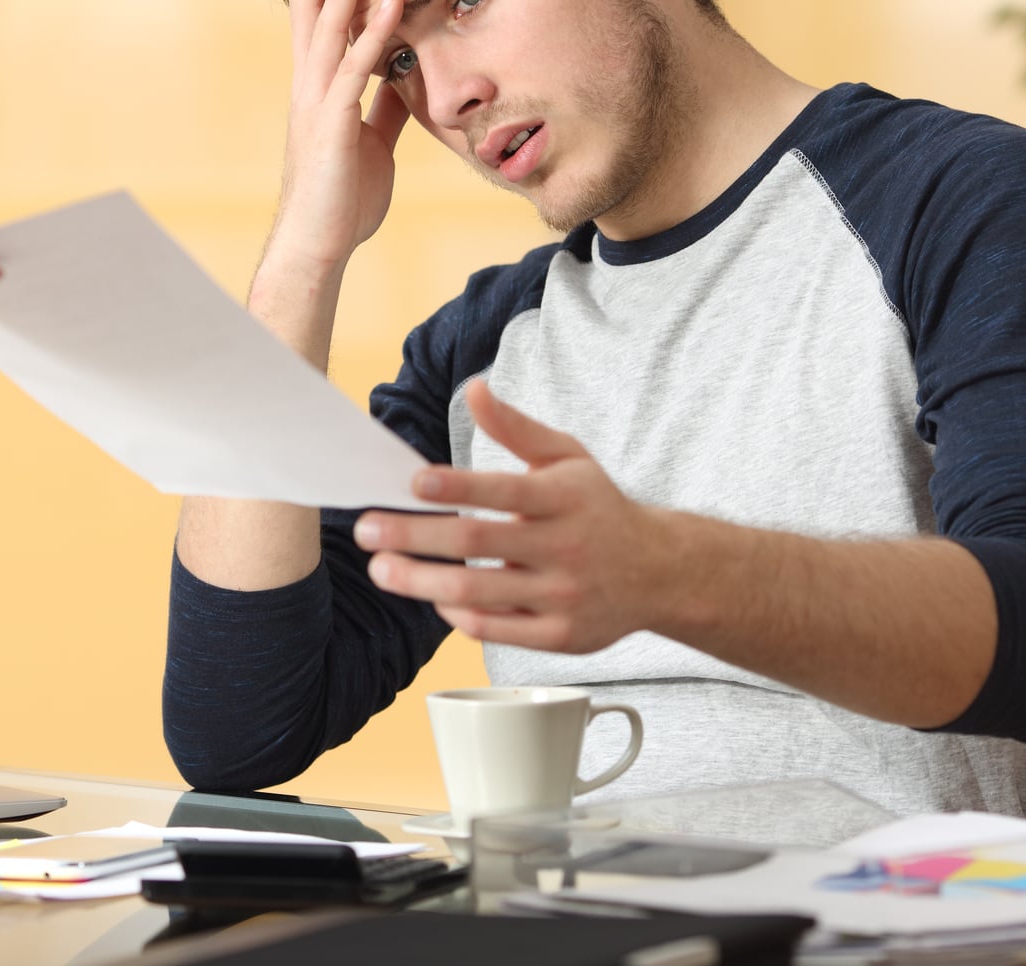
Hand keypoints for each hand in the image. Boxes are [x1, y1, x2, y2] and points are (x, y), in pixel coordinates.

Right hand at [264, 0, 410, 271]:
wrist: (317, 244)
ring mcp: (318, 103)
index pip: (314, 30)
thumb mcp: (371, 144)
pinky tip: (393, 3)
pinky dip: (375, 33)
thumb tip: (402, 81)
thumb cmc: (341, 199)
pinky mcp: (335, 123)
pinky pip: (358, 69)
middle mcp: (309, 90)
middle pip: (314, 17)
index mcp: (316, 94)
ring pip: (331, 31)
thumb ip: (383, 109)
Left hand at [352, 380, 674, 652]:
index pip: (503, 491)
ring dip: (419, 582)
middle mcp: (565, 548)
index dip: (456, 487)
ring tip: (382, 568)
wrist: (659, 572)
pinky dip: (456, 617)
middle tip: (366, 531)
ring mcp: (563, 596)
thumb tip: (473, 388)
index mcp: (564, 498)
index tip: (411, 483)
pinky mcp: (560, 636)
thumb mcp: (567, 457)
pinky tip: (430, 597)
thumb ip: (516, 427)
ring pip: (477, 594)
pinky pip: (495, 631)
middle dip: (413, 537)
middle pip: (477, 545)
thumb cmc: (598, 507)